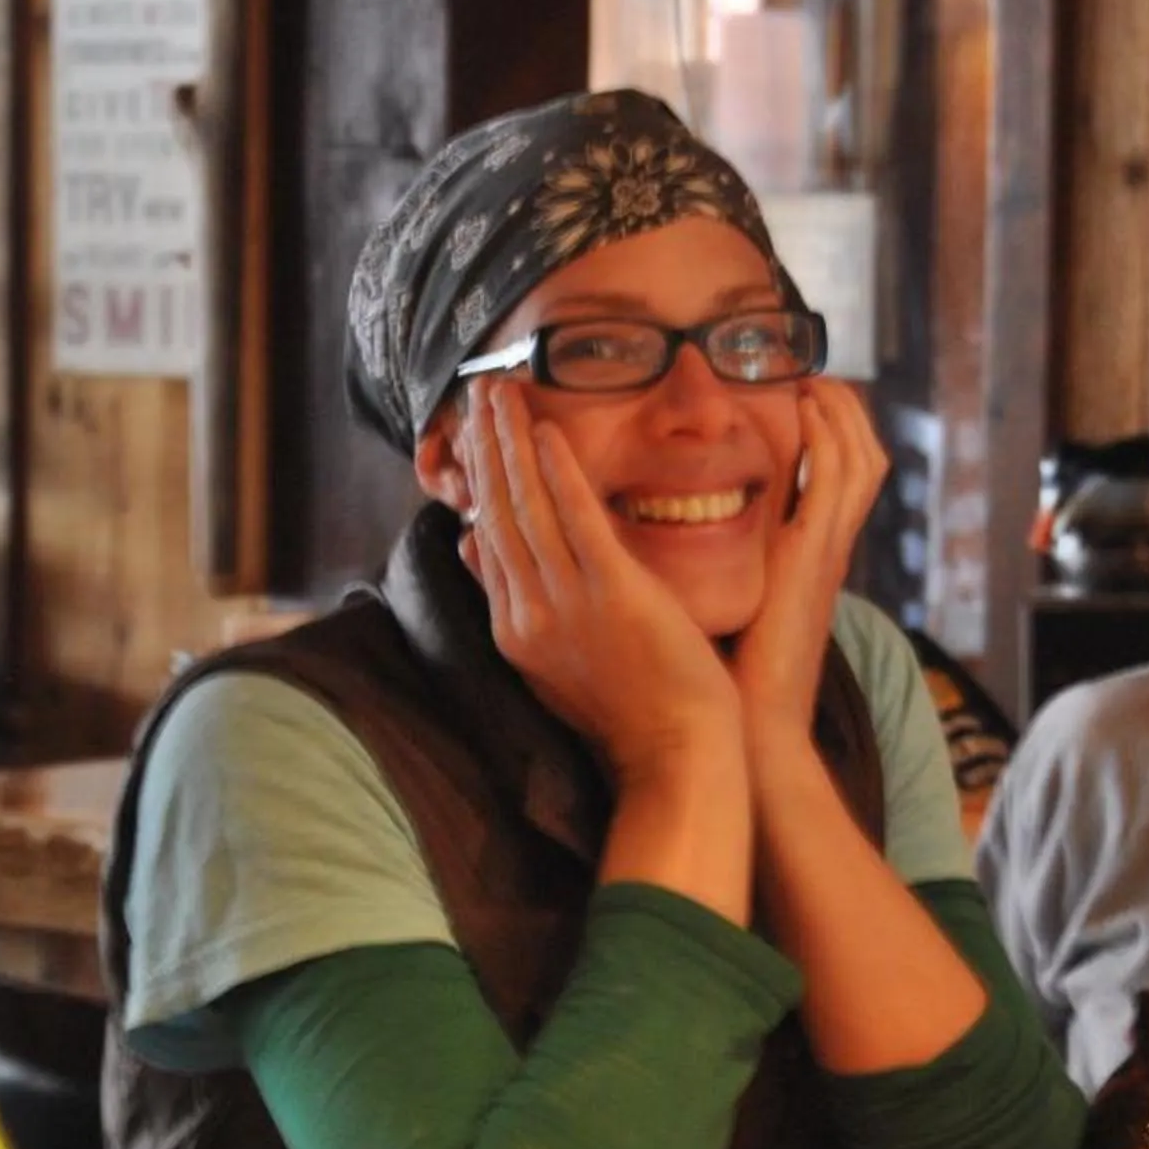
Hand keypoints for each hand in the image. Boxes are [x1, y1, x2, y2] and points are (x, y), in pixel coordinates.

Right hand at [454, 378, 740, 782]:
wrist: (676, 758)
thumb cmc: (633, 715)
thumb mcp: (556, 663)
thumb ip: (519, 604)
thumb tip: (472, 547)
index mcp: (515, 630)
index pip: (486, 538)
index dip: (478, 479)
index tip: (473, 433)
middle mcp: (528, 613)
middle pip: (495, 513)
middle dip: (484, 446)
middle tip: (476, 389)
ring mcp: (566, 604)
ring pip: (525, 508)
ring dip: (510, 442)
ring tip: (500, 391)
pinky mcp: (612, 595)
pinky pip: (578, 521)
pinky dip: (560, 474)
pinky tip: (549, 433)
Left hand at [728, 379, 887, 742]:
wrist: (751, 729)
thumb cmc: (726, 678)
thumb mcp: (728, 604)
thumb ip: (715, 566)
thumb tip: (668, 536)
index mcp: (809, 558)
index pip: (839, 475)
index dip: (828, 430)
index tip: (795, 395)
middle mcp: (826, 548)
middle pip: (862, 455)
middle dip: (843, 408)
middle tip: (810, 372)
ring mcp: (827, 551)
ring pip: (860, 458)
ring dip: (838, 411)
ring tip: (811, 377)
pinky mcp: (814, 558)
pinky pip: (836, 481)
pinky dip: (827, 438)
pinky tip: (803, 409)